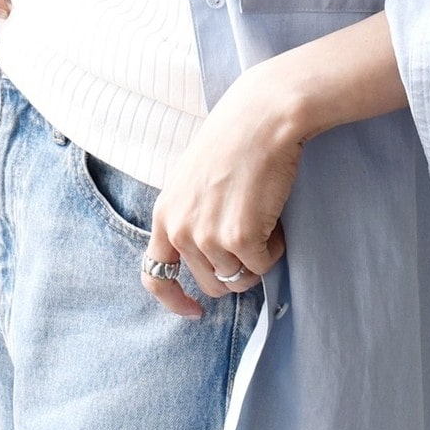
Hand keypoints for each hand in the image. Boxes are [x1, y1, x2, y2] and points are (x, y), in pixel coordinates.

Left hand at [140, 65, 304, 318]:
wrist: (261, 118)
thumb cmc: (235, 141)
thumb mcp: (194, 180)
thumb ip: (191, 217)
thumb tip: (209, 258)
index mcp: (165, 214)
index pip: (154, 275)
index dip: (174, 300)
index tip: (195, 311)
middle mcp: (180, 230)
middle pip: (211, 283)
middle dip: (235, 268)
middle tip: (253, 233)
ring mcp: (207, 237)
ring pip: (239, 278)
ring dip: (258, 255)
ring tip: (262, 215)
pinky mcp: (239, 239)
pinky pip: (263, 266)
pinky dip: (275, 248)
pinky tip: (274, 216)